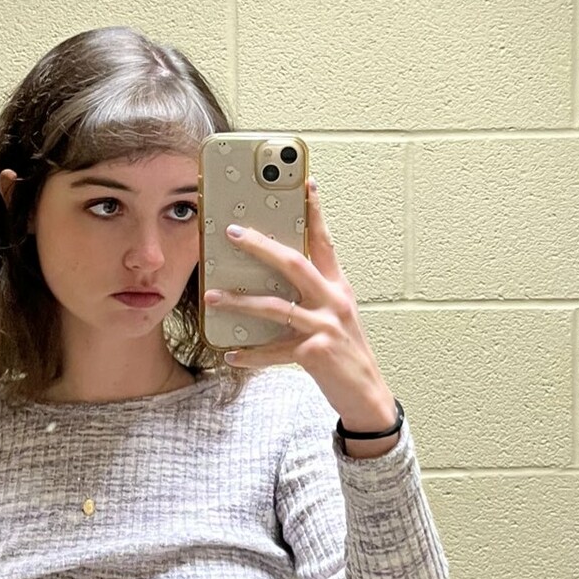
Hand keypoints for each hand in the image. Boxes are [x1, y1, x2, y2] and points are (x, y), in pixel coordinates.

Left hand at [202, 178, 395, 427]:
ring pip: (275, 306)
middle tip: (233, 233)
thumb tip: (270, 280)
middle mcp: (333, 301)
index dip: (315, 212)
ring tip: (212, 297)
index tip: (305, 184)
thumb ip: (311, 296)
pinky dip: (250, 354)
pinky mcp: (315, 352)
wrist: (366, 394)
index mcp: (338, 287)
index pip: (324, 242)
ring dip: (240, 301)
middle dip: (260, 246)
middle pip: (293, 263)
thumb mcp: (335, 317)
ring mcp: (325, 326)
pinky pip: (274, 350)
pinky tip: (230, 353)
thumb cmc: (345, 353)